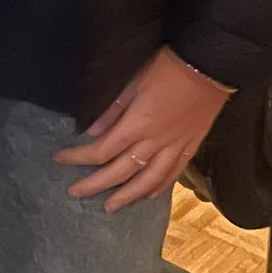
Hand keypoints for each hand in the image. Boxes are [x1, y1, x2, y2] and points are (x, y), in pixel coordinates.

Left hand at [54, 47, 232, 211]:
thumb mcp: (134, 81)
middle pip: (120, 172)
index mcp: (137, 124)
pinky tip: (148, 195)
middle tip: (75, 193)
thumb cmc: (169, 67)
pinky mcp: (190, 147)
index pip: (102, 150)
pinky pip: (173, 174)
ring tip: (110, 206)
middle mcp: (155, 142)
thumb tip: (92, 131)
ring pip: (147, 181)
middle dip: (95, 184)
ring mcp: (175, 147)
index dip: (79, 157)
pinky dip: (159, 188)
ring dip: (126, 196)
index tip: (60, 158)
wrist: (211, 66)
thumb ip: (113, 109)